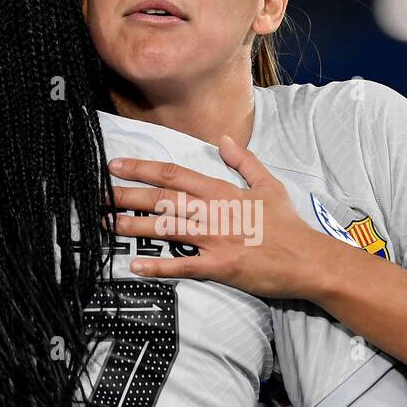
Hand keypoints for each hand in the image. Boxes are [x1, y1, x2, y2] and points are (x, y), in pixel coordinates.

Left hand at [108, 135, 334, 298]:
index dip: (142, 169)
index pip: (175, 174)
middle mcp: (215, 212)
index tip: (116, 165)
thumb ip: (244, 162)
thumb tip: (223, 140)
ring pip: (167, 229)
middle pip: (163, 199)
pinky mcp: (221, 266)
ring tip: (105, 225)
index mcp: (223, 191)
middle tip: (97, 195)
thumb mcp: (269, 185)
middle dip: (127, 196)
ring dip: (133, 227)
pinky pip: (183, 266)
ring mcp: (216, 239)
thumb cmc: (288, 224)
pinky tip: (135, 266)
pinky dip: (158, 267)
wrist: (308, 259)